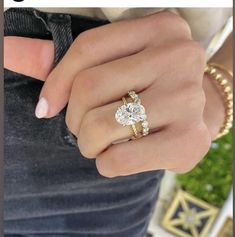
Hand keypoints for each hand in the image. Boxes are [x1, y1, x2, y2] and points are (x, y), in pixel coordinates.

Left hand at [4, 12, 211, 176]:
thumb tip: (8, 48)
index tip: (47, 107)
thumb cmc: (155, 86)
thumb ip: (64, 59)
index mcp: (161, 29)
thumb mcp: (121, 63)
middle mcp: (179, 57)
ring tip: (102, 142)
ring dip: (89, 142)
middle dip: (75, 119)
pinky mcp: (189, 140)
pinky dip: (106, 162)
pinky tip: (119, 155)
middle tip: (86, 128)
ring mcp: (187, 99)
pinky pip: (119, 158)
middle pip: (91, 89)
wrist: (202, 111)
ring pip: (102, 126)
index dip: (56, 82)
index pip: (88, 50)